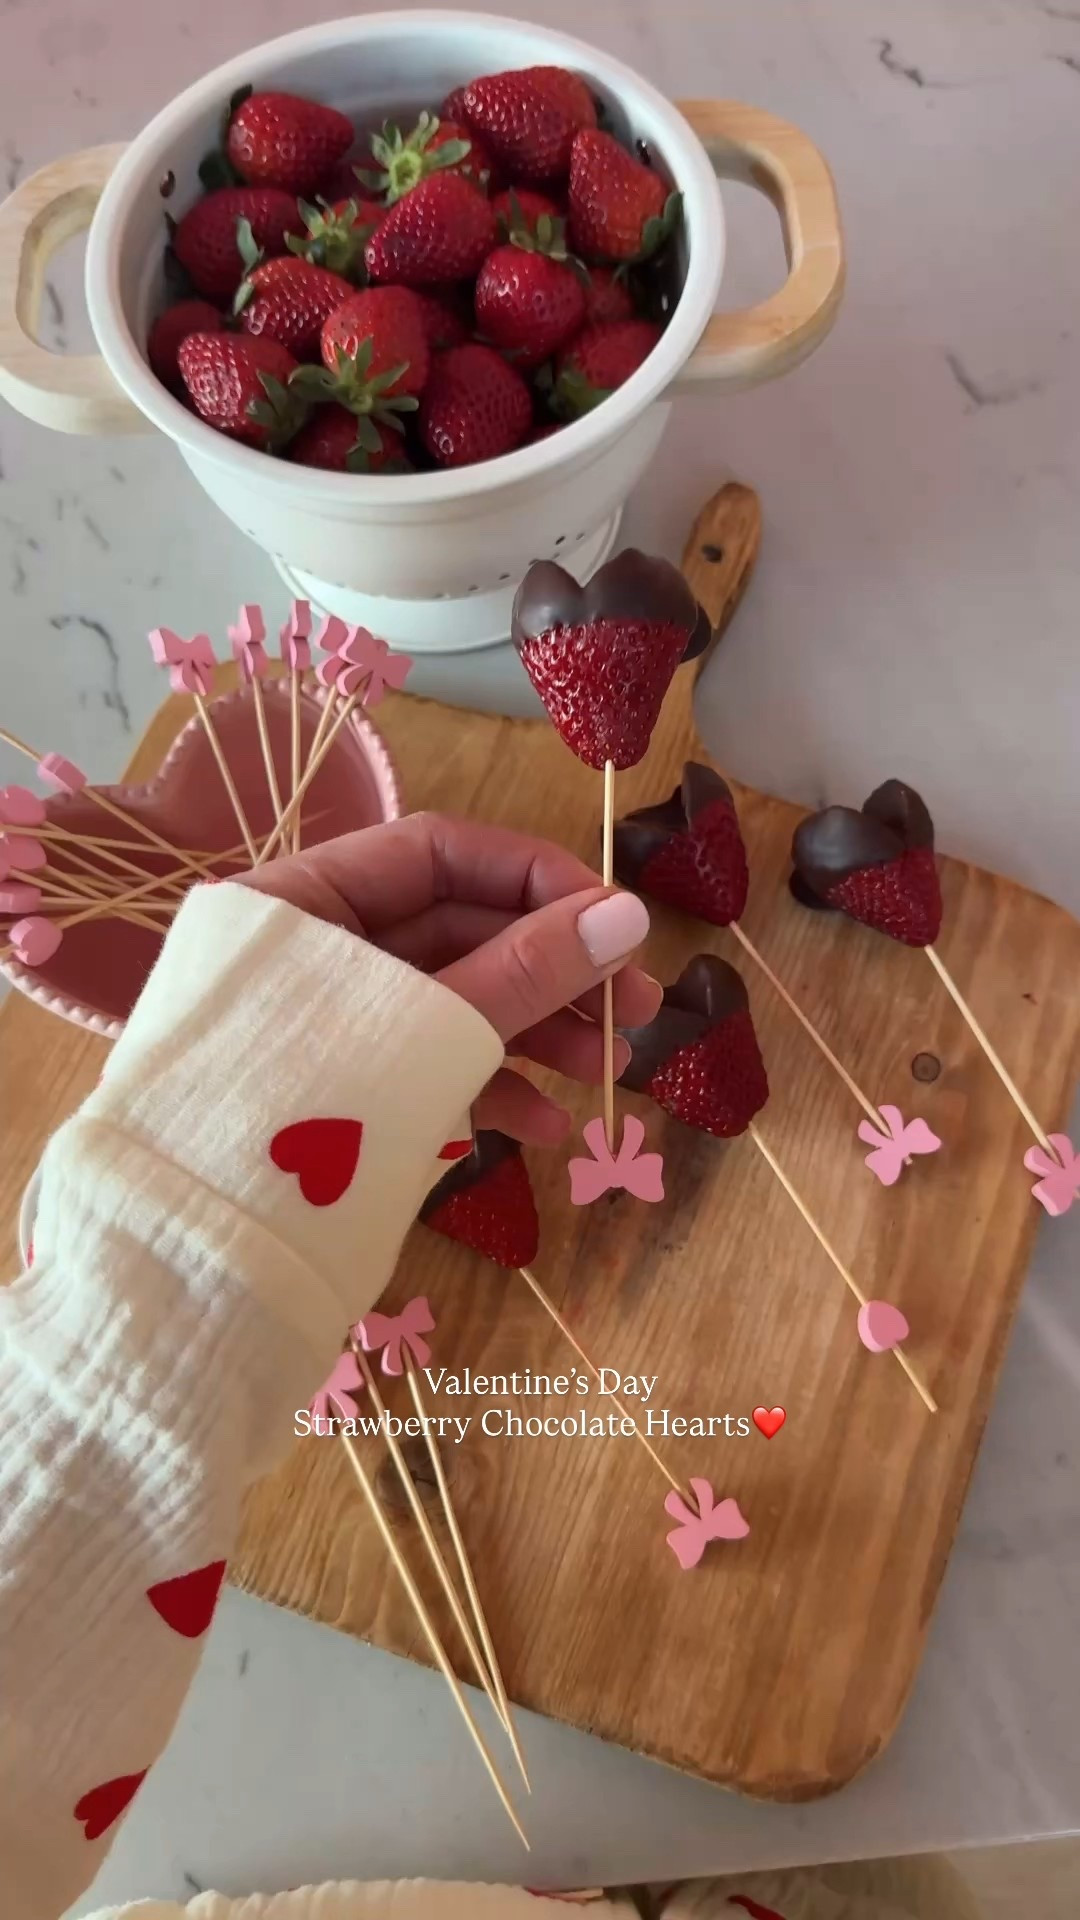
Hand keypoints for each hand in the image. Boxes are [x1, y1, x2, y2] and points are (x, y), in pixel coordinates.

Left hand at [239, 812, 661, 1144]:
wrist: (202, 1254)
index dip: (538, 879)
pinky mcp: (339, 1093)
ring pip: (450, 1003)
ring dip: (535, 1033)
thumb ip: (525, 973)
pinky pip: (421, 1068)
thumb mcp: (427, 1031)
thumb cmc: (304, 1115)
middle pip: (456, 930)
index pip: (439, 852)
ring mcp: (327, 1026)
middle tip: (637, 1008)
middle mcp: (313, 951)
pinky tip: (547, 1129)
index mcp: (304, 901)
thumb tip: (630, 915)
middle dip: (552, 971)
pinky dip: (485, 1090)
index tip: (619, 923)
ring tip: (604, 1069)